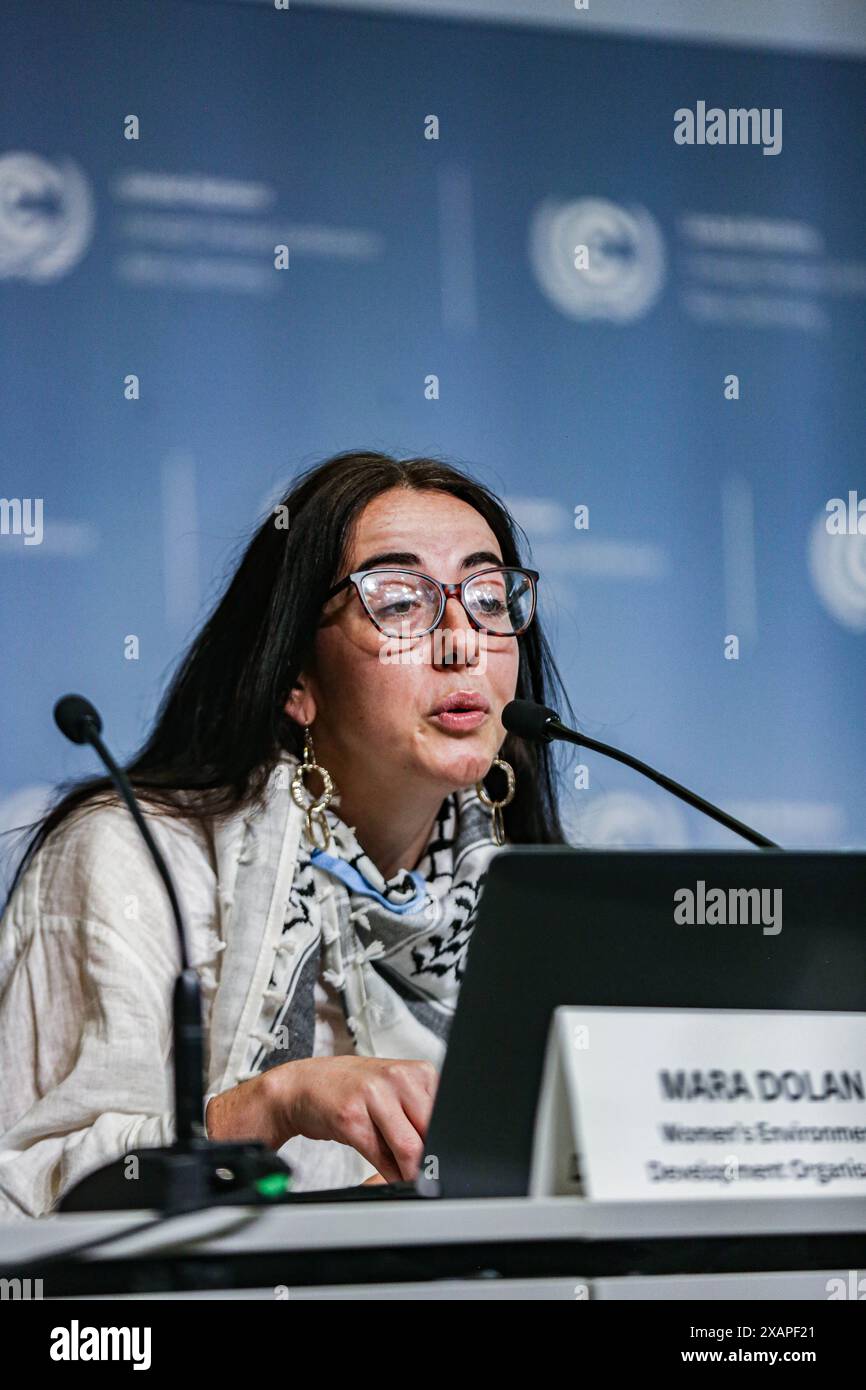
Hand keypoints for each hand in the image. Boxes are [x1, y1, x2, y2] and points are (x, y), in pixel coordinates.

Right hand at [265, 1055, 438, 1182]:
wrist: (303, 1085)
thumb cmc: (351, 1089)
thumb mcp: (392, 1092)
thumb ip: (419, 1115)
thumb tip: (442, 1153)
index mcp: (417, 1071)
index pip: (447, 1115)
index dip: (447, 1144)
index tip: (445, 1163)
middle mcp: (397, 1077)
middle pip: (430, 1131)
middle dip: (431, 1162)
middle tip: (433, 1180)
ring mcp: (373, 1095)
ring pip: (409, 1146)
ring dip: (412, 1174)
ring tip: (414, 1183)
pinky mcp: (351, 1117)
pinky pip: (380, 1156)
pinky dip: (390, 1176)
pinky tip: (391, 1179)